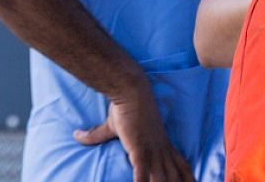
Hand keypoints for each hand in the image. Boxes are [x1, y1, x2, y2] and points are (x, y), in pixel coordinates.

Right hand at [73, 81, 194, 181]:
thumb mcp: (112, 126)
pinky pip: (143, 172)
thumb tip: (76, 135)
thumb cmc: (125, 106)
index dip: (187, 176)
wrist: (130, 91)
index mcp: (161, 143)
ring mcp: (152, 150)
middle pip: (175, 174)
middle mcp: (160, 149)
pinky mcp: (140, 149)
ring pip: (163, 177)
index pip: (180, 163)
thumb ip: (96, 135)